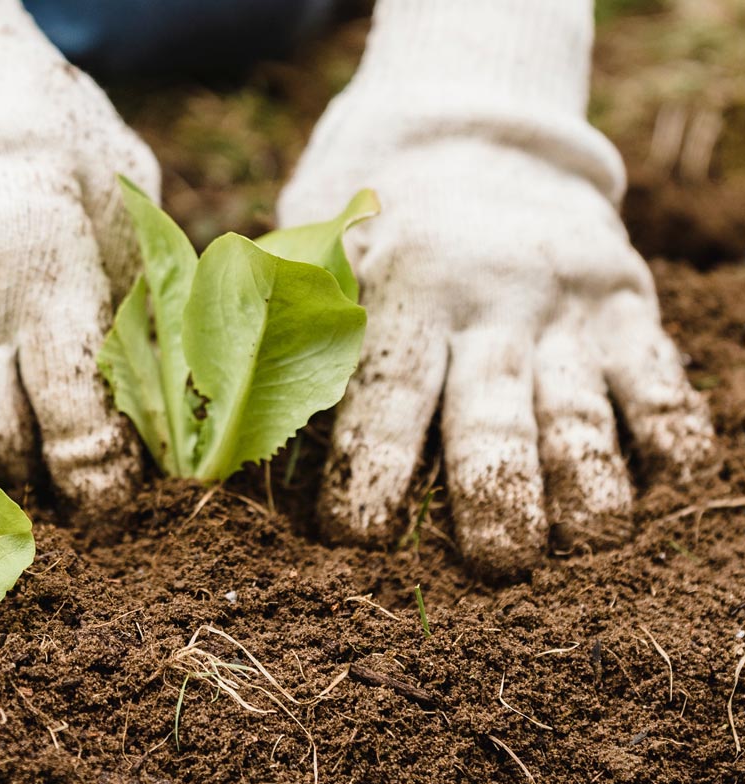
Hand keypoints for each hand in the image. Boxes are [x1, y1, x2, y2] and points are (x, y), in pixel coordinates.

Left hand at [279, 0, 713, 577]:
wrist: (476, 137)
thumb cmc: (370, 231)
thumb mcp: (313, 256)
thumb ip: (269, 332)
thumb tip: (200, 438)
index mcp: (399, 291)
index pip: (384, 395)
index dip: (370, 474)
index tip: (354, 536)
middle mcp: (489, 303)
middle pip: (495, 422)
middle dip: (495, 503)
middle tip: (493, 564)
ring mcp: (565, 309)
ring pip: (584, 419)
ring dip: (586, 495)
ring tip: (576, 541)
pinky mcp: (629, 309)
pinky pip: (663, 388)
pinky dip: (665, 443)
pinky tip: (648, 484)